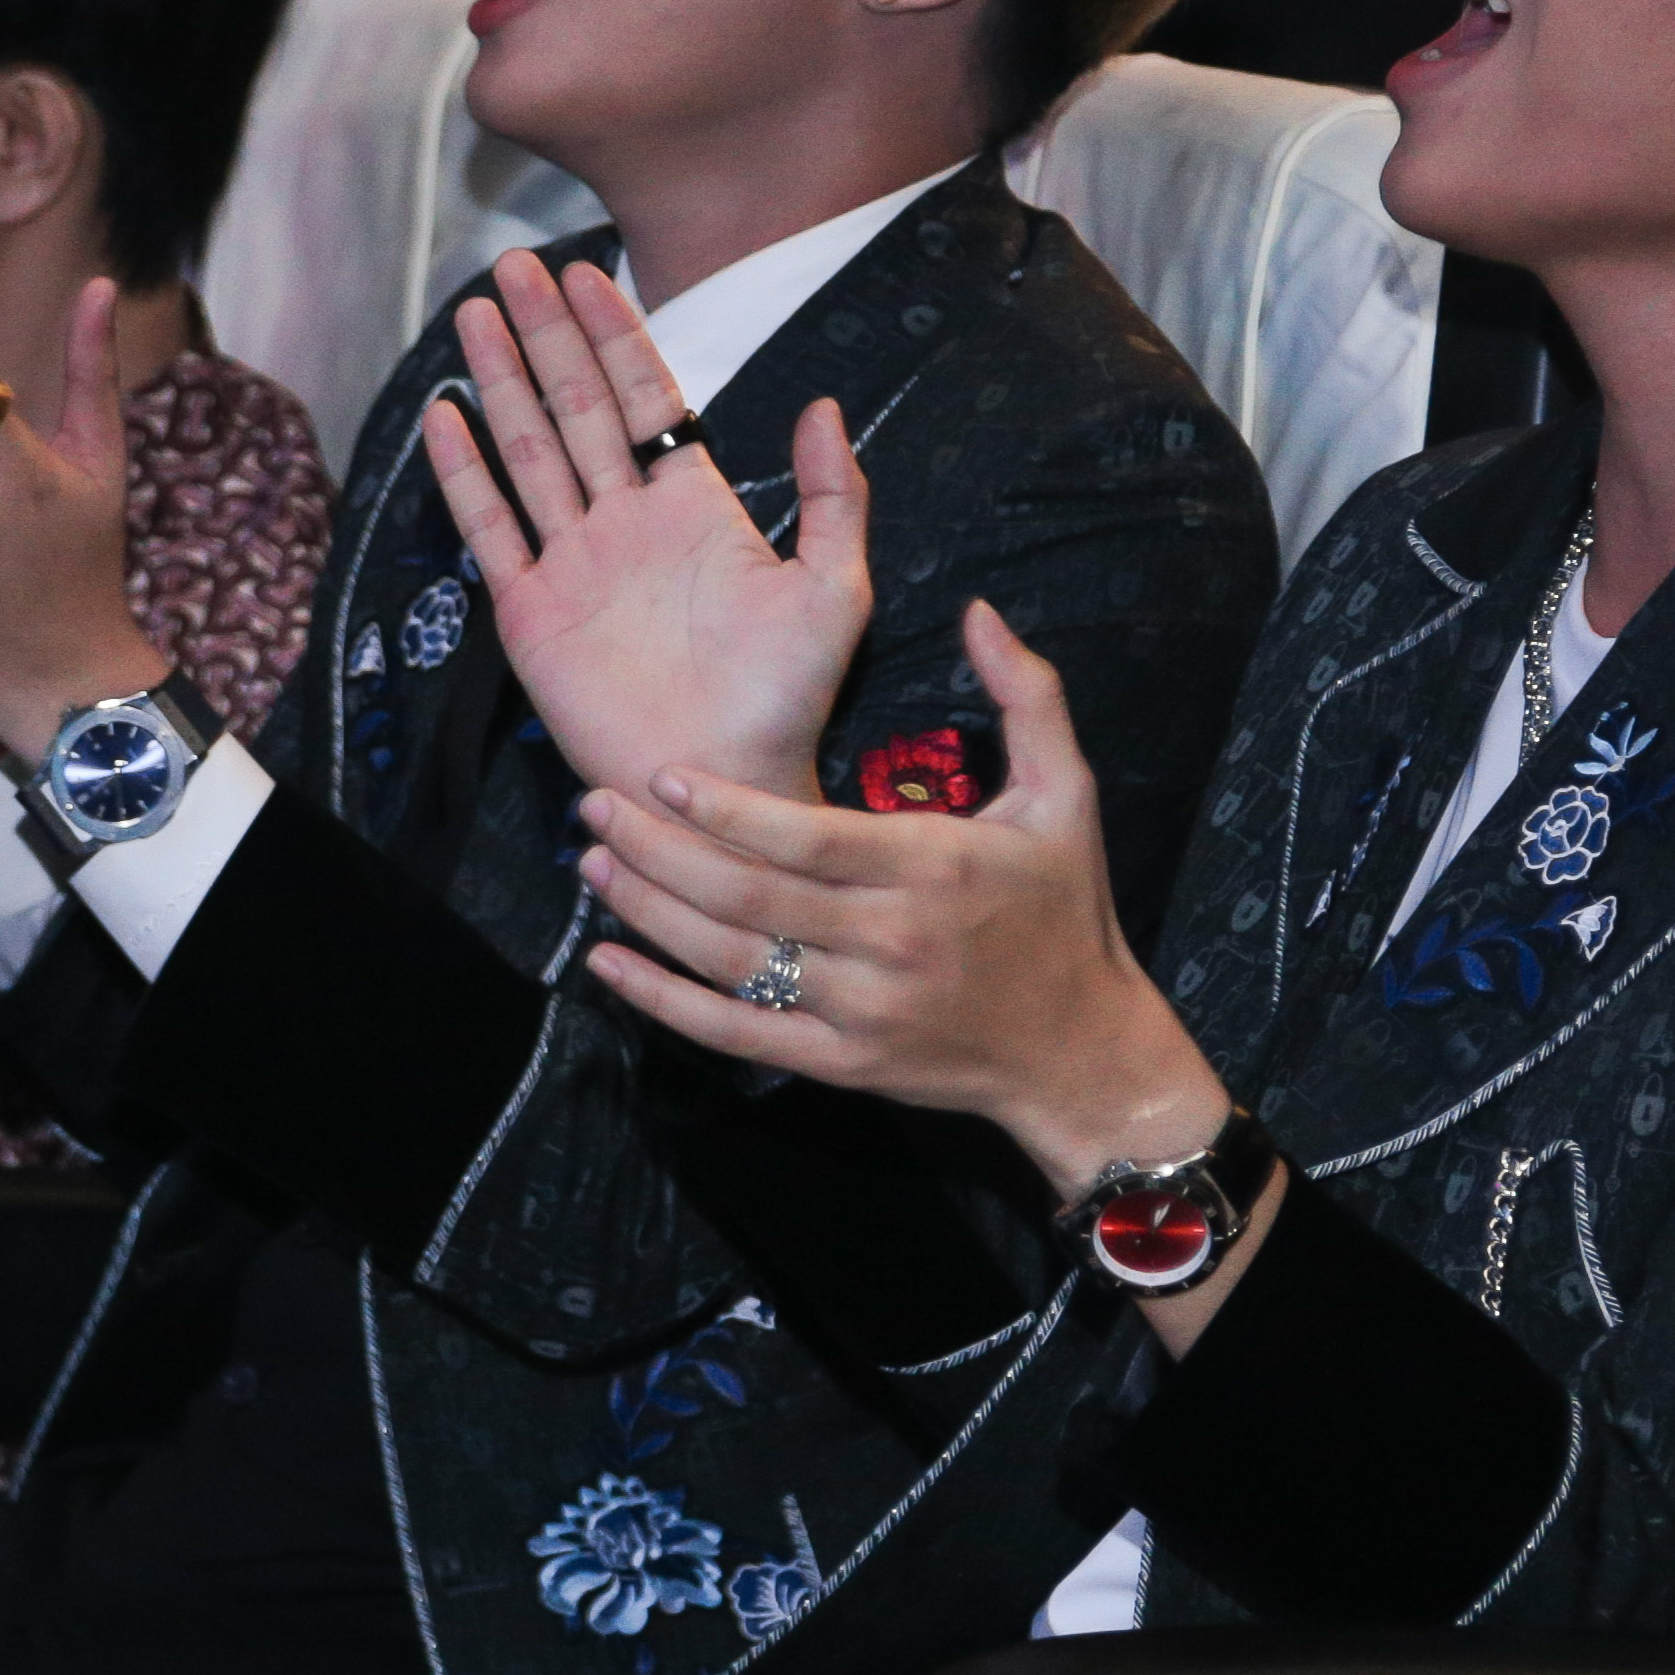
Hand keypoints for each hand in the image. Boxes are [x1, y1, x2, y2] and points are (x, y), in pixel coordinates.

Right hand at [420, 251, 867, 808]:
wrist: (725, 783)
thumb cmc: (787, 699)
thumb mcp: (833, 590)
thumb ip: (832, 498)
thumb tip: (826, 407)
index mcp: (694, 507)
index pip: (646, 398)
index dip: (616, 335)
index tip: (588, 274)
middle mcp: (626, 522)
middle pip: (575, 407)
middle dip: (546, 333)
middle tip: (513, 266)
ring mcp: (573, 563)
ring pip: (529, 451)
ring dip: (502, 380)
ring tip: (474, 314)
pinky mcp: (531, 612)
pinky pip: (493, 528)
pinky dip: (467, 472)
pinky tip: (448, 416)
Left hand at [572, 601, 1221, 1191]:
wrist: (1081, 1050)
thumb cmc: (1065, 911)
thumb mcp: (1067, 795)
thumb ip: (1027, 698)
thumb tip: (979, 610)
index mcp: (933, 868)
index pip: (808, 840)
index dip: (728, 812)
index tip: (661, 775)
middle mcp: (889, 943)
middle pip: (751, 897)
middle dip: (660, 851)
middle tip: (593, 804)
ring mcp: (861, 1011)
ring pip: (732, 962)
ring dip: (650, 914)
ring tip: (592, 864)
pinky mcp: (840, 1064)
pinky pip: (736, 1034)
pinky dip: (664, 1003)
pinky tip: (610, 964)